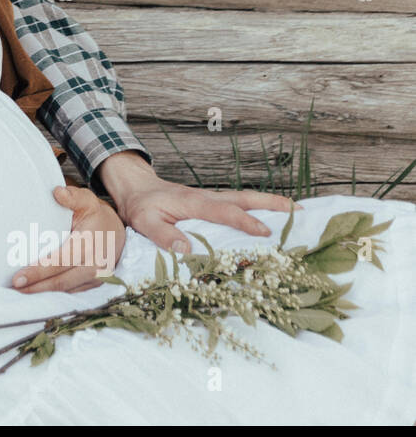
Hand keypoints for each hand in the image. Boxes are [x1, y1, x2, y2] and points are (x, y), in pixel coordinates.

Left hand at [12, 185, 125, 293]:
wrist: (117, 231)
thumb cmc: (95, 215)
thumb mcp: (87, 201)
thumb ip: (73, 197)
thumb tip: (57, 192)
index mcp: (90, 244)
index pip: (60, 261)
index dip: (38, 272)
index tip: (18, 278)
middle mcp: (96, 264)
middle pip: (61, 281)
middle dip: (36, 287)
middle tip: (13, 288)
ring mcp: (97, 277)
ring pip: (67, 289)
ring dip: (43, 293)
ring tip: (21, 292)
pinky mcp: (96, 284)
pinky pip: (73, 292)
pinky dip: (55, 294)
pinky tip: (37, 292)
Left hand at [113, 178, 295, 253]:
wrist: (136, 187)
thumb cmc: (140, 206)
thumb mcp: (144, 222)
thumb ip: (163, 235)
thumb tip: (188, 249)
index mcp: (194, 203)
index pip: (225, 212)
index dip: (245, 222)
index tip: (267, 232)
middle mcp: (207, 197)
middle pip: (244, 198)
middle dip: (272, 204)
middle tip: (300, 210)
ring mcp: (211, 198)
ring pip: (244, 199)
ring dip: (270, 204)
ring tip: (296, 210)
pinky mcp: (210, 202)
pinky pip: (237, 203)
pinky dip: (256, 207)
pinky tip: (269, 215)